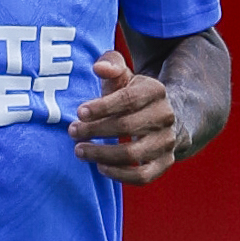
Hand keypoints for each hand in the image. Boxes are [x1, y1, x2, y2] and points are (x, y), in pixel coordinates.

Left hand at [71, 50, 182, 184]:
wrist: (164, 118)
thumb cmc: (133, 96)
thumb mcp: (123, 76)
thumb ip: (110, 64)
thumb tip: (99, 67)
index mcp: (156, 91)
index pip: (128, 99)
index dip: (102, 107)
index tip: (79, 112)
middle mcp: (166, 117)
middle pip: (127, 126)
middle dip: (95, 130)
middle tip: (72, 131)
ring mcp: (167, 142)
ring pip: (133, 154)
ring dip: (102, 154)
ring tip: (80, 150)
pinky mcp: (165, 163)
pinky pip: (143, 176)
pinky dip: (119, 175)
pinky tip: (100, 166)